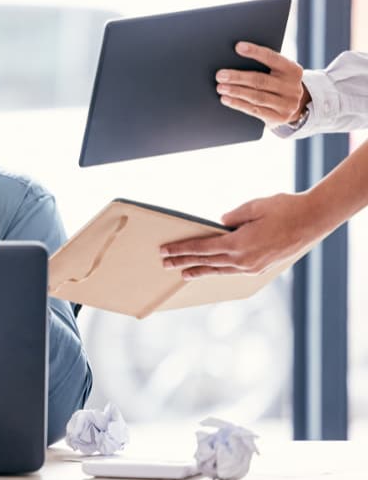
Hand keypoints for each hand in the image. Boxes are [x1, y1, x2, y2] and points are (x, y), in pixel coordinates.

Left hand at [159, 193, 327, 278]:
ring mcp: (253, 267)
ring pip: (219, 270)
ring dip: (200, 271)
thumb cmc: (285, 208)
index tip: (165, 251)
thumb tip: (218, 225)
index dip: (181, 250)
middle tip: (164, 263)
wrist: (315, 219)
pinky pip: (233, 271)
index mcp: (238, 244)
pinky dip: (219, 270)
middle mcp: (244, 260)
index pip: (201, 249)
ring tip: (183, 273)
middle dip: (183, 262)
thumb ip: (231, 217)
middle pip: (206, 262)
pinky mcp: (261, 268)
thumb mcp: (253, 206)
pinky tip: (211, 270)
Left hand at [216, 41, 310, 127]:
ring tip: (220, 87)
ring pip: (257, 96)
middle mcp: (292, 87)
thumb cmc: (278, 84)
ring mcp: (287, 104)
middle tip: (220, 75)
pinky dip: (238, 104)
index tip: (238, 47)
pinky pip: (255, 110)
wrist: (296, 109)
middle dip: (238, 77)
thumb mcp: (279, 73)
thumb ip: (264, 66)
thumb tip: (234, 58)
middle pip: (260, 80)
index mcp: (293, 70)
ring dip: (236, 91)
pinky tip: (226, 99)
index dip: (255, 52)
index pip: (273, 58)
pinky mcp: (278, 118)